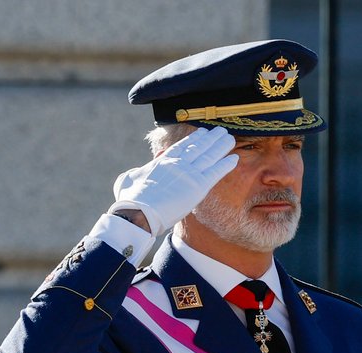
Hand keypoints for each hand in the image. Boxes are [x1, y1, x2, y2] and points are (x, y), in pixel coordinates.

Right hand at [110, 126, 238, 238]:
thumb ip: (134, 173)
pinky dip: (225, 164)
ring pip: (210, 156)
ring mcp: (189, 173)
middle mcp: (178, 163)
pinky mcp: (198, 187)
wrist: (138, 212)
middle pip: (199, 147)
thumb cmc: (130, 200)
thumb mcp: (127, 180)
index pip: (182, 146)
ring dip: (221, 147)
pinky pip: (216, 172)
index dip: (194, 138)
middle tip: (220, 132)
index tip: (202, 133)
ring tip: (230, 139)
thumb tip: (135, 173)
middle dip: (211, 139)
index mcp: (163, 161)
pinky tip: (234, 158)